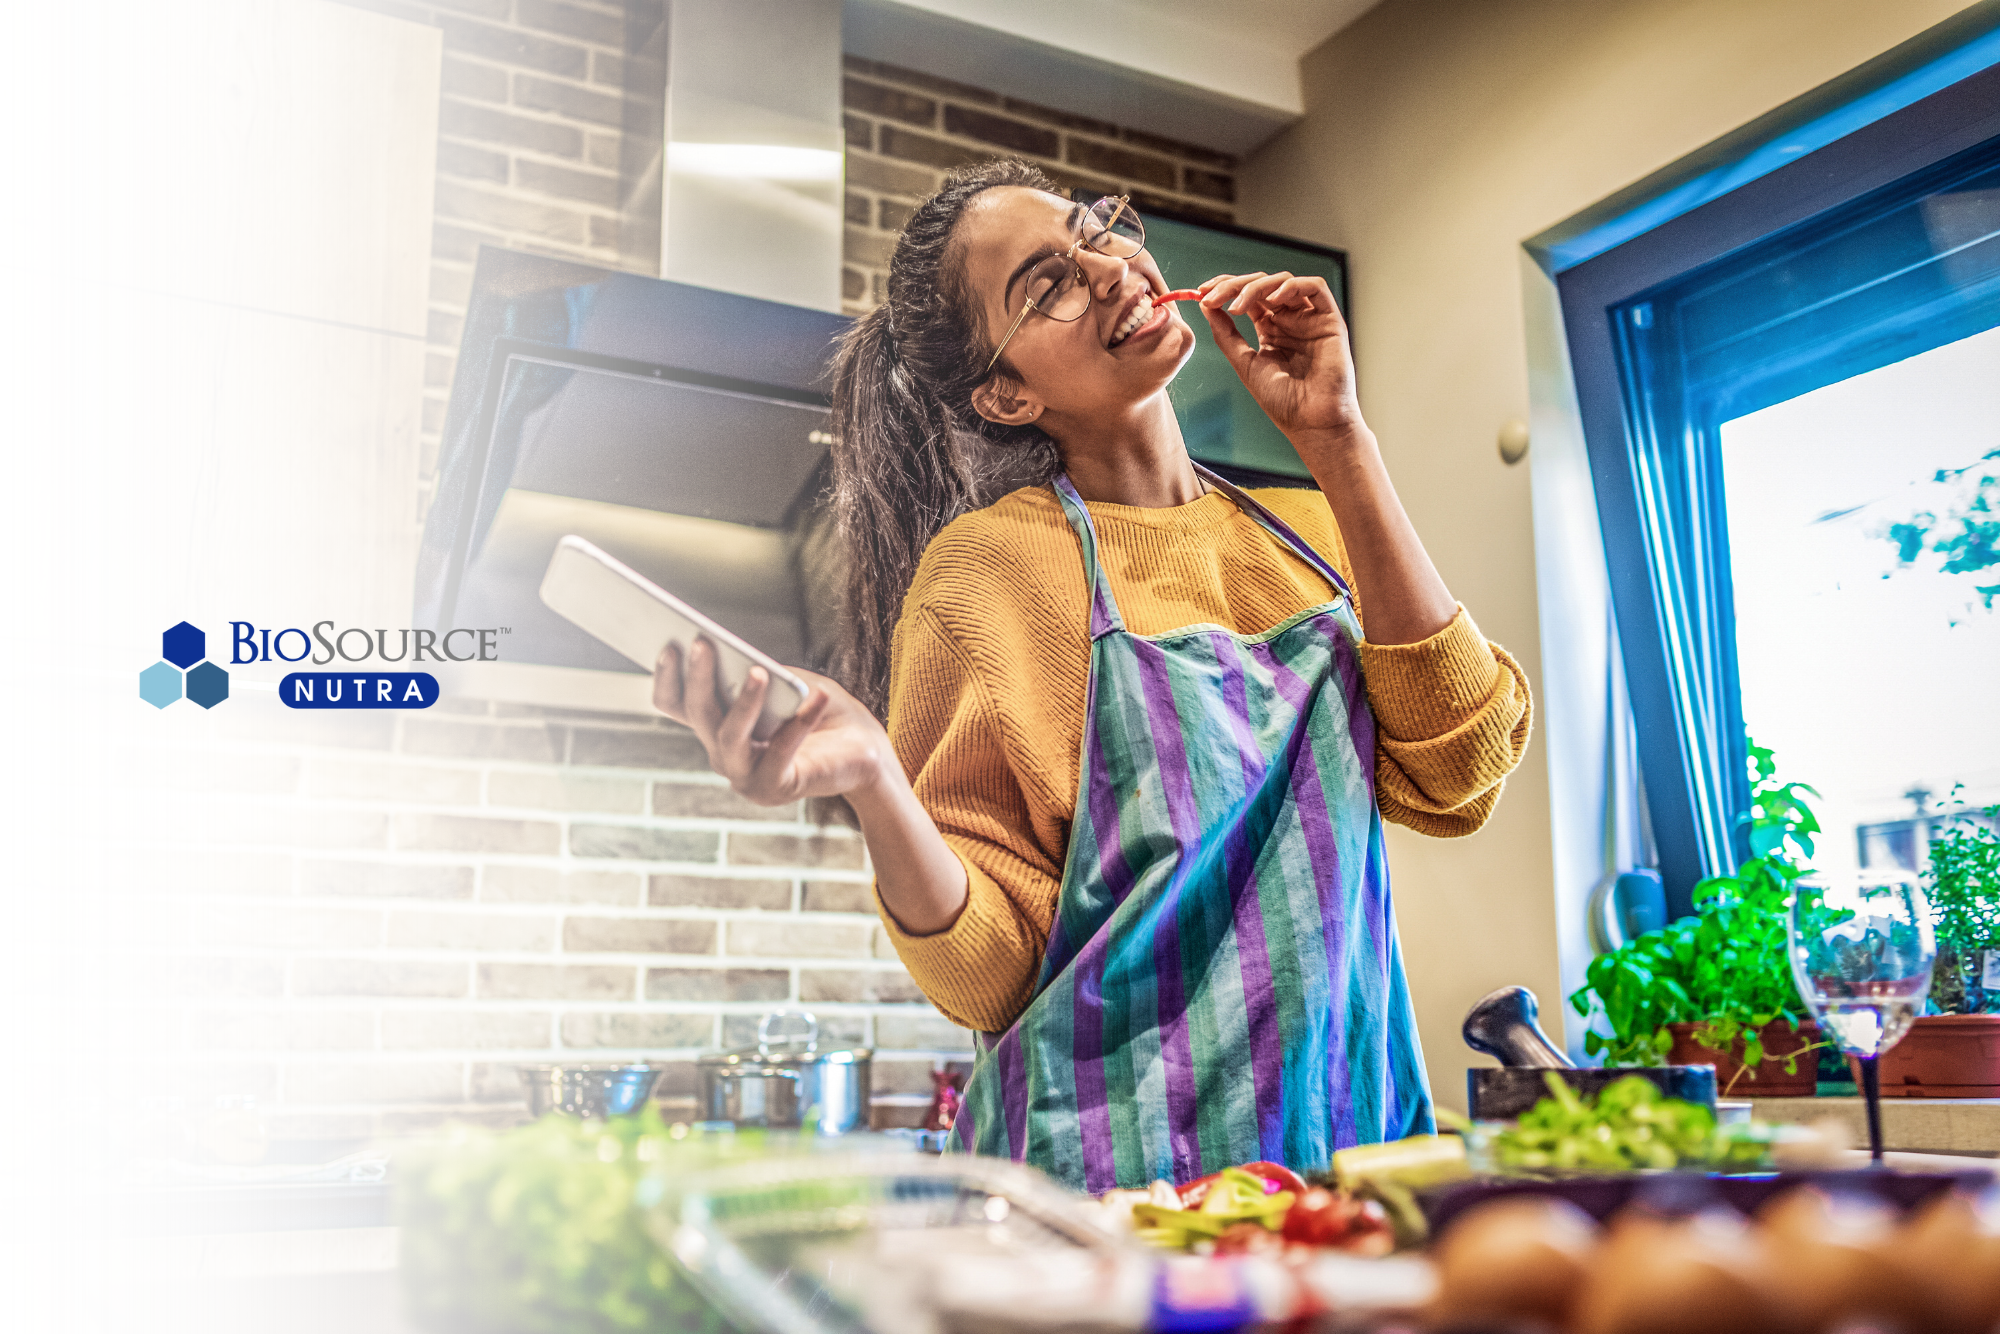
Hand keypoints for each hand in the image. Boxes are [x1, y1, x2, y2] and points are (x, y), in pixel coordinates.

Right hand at [652, 639, 892, 805]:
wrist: (864, 750)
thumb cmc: (821, 707)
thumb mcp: (787, 681)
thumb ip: (760, 673)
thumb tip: (740, 664)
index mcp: (717, 726)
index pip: (675, 704)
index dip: (666, 677)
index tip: (669, 645)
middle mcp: (722, 754)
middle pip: (699, 714)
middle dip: (698, 676)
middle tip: (702, 643)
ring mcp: (744, 776)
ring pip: (729, 737)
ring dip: (743, 702)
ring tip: (759, 672)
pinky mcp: (776, 788)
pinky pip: (781, 752)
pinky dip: (800, 722)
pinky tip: (818, 696)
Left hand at [1197, 272, 1363, 441]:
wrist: (1311, 423)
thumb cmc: (1283, 401)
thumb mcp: (1245, 364)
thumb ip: (1227, 334)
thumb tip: (1206, 305)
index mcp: (1271, 330)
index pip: (1248, 297)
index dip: (1226, 289)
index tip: (1201, 293)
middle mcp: (1290, 321)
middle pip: (1262, 285)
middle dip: (1234, 285)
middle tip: (1212, 296)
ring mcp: (1310, 319)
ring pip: (1284, 281)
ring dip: (1256, 287)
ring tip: (1237, 306)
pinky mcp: (1329, 320)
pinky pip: (1315, 287)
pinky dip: (1291, 286)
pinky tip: (1272, 299)